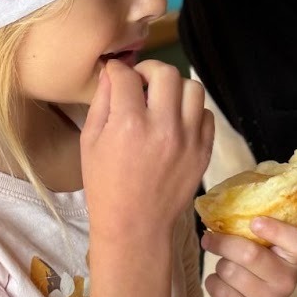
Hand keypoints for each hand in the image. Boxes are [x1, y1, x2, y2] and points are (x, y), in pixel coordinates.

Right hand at [81, 59, 213, 246]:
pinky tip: (177, 120)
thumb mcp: (90, 142)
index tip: (116, 75)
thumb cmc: (105, 186)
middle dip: (149, 70)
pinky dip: (192, 111)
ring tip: (162, 99)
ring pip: (193, 88)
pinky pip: (206, 115)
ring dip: (175, 87)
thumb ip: (101, 102)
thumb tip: (110, 74)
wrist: (135, 225)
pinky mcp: (204, 151)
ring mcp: (189, 139)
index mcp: (129, 124)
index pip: (127, 76)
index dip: (118, 70)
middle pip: (166, 73)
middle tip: (141, 82)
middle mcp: (163, 126)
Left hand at [202, 219, 296, 296]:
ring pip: (230, 271)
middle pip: (249, 253)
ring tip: (225, 269)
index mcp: (294, 259)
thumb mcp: (262, 252)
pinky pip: (219, 289)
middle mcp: (288, 281)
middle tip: (209, 238)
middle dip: (223, 242)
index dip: (278, 230)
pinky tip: (221, 286)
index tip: (254, 221)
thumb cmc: (252, 272)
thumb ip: (255, 233)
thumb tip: (223, 208)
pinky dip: (213, 283)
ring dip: (219, 266)